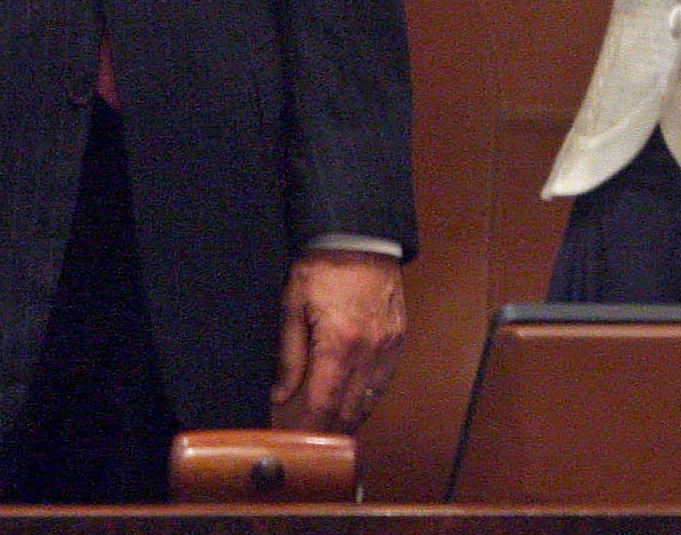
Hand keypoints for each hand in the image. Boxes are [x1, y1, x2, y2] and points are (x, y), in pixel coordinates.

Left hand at [271, 250, 404, 432]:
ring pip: (371, 399)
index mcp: (339, 343)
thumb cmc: (323, 267)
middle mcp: (369, 350)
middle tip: (312, 443)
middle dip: (330, 432)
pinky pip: (385, 379)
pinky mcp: (399, 338)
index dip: (310, 429)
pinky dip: (369, 396)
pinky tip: (355, 401)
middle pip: (351, 410)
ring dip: (351, 418)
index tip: (297, 443)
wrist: (361, 236)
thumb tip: (281, 395)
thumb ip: (289, 357)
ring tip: (332, 430)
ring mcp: (389, 345)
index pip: (324, 404)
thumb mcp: (294, 307)